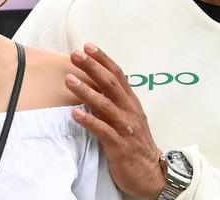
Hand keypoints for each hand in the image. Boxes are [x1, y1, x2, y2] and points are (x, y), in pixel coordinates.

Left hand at [65, 43, 164, 199]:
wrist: (150, 173)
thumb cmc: (135, 142)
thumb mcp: (128, 117)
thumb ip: (114, 101)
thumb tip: (93, 85)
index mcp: (131, 102)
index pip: (118, 74)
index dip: (103, 59)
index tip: (87, 46)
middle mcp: (129, 111)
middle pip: (111, 84)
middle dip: (92, 67)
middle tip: (75, 55)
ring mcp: (125, 128)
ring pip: (105, 105)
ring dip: (86, 91)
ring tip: (68, 80)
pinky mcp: (120, 146)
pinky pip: (103, 130)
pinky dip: (89, 121)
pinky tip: (75, 113)